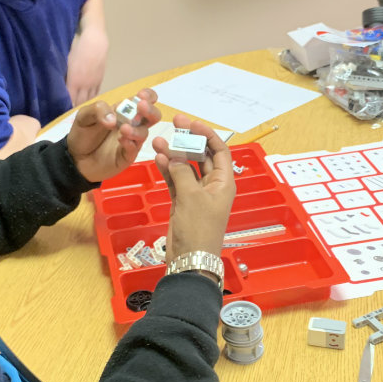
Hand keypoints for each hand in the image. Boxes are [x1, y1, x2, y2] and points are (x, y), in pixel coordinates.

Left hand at [66, 26, 107, 106]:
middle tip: (67, 116)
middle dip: (73, 109)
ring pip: (89, 100)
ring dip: (83, 106)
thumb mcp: (67, 61)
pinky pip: (96, 94)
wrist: (95, 41)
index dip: (65, 107)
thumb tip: (60, 85)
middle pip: (80, 103)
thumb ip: (65, 76)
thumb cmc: (77, 48)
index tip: (60, 113)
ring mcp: (94, 83)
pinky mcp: (100, 80)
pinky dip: (91, 99)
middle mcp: (85, 85)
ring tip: (78, 112)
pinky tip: (88, 102)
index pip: (69, 100)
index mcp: (74, 81)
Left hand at [67, 88, 159, 182]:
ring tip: (123, 128)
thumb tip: (113, 119)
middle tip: (141, 107)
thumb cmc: (83, 133)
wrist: (74, 158)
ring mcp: (132, 140)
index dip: (148, 96)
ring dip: (136, 129)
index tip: (142, 97)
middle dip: (150, 110)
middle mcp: (132, 124)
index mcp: (124, 110)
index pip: (145, 99)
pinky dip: (130, 143)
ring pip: (144, 133)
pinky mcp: (127, 156)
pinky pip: (135, 149)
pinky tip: (122, 141)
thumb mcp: (84, 116)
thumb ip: (98, 110)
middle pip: (153, 116)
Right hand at [153, 115, 234, 266]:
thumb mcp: (192, 197)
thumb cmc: (198, 228)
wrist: (190, 258)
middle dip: (188, 140)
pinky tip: (158, 158)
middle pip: (202, 155)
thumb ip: (182, 172)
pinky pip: (175, 179)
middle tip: (174, 124)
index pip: (220, 150)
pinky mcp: (183, 201)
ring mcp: (196, 193)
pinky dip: (167, 169)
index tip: (192, 123)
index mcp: (224, 182)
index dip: (207, 135)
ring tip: (158, 140)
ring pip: (186, 166)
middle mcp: (212, 185)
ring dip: (174, 154)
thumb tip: (173, 156)